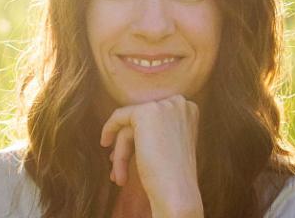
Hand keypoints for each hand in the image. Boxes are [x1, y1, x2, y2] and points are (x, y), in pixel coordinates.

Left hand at [100, 95, 202, 215]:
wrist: (177, 191)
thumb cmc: (173, 175)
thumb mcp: (170, 143)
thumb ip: (157, 128)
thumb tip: (130, 121)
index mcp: (189, 109)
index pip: (156, 117)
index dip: (141, 135)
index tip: (133, 152)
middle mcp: (180, 103)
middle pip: (143, 121)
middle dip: (128, 142)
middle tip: (116, 162)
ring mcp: (164, 105)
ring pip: (131, 125)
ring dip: (122, 151)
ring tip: (118, 176)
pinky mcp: (146, 112)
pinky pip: (119, 117)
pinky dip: (109, 130)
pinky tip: (106, 147)